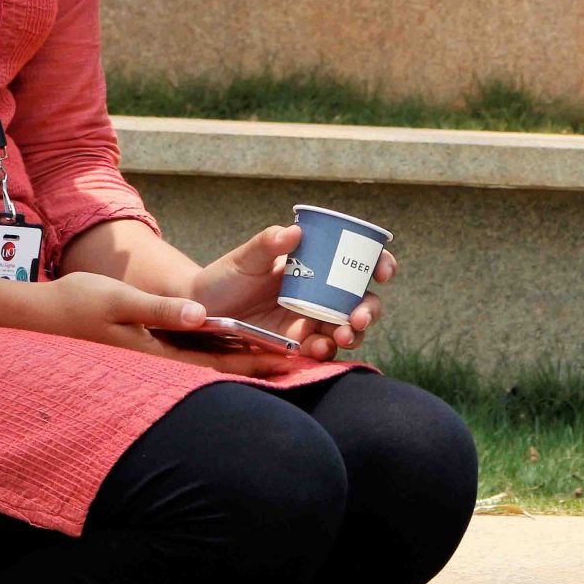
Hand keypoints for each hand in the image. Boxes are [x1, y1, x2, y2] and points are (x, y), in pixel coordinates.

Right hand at [18, 270, 297, 377]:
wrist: (39, 316)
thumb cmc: (76, 304)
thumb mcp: (119, 301)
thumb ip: (158, 310)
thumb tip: (199, 315)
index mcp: (156, 356)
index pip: (217, 366)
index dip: (256, 362)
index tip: (292, 358)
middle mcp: (160, 363)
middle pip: (221, 368)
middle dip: (261, 363)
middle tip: (305, 353)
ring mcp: (154, 357)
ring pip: (210, 360)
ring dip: (245, 355)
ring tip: (287, 347)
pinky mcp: (149, 348)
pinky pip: (193, 352)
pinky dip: (222, 346)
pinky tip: (242, 336)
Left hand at [188, 224, 397, 361]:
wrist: (200, 310)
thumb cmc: (224, 276)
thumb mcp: (245, 258)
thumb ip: (267, 244)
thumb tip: (293, 231)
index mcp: (316, 265)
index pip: (358, 262)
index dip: (379, 264)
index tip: (383, 271)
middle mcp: (320, 293)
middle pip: (362, 300)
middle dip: (370, 309)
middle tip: (358, 317)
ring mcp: (310, 321)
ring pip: (347, 329)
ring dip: (353, 334)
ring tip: (341, 336)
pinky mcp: (296, 345)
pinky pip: (321, 351)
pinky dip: (326, 352)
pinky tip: (319, 350)